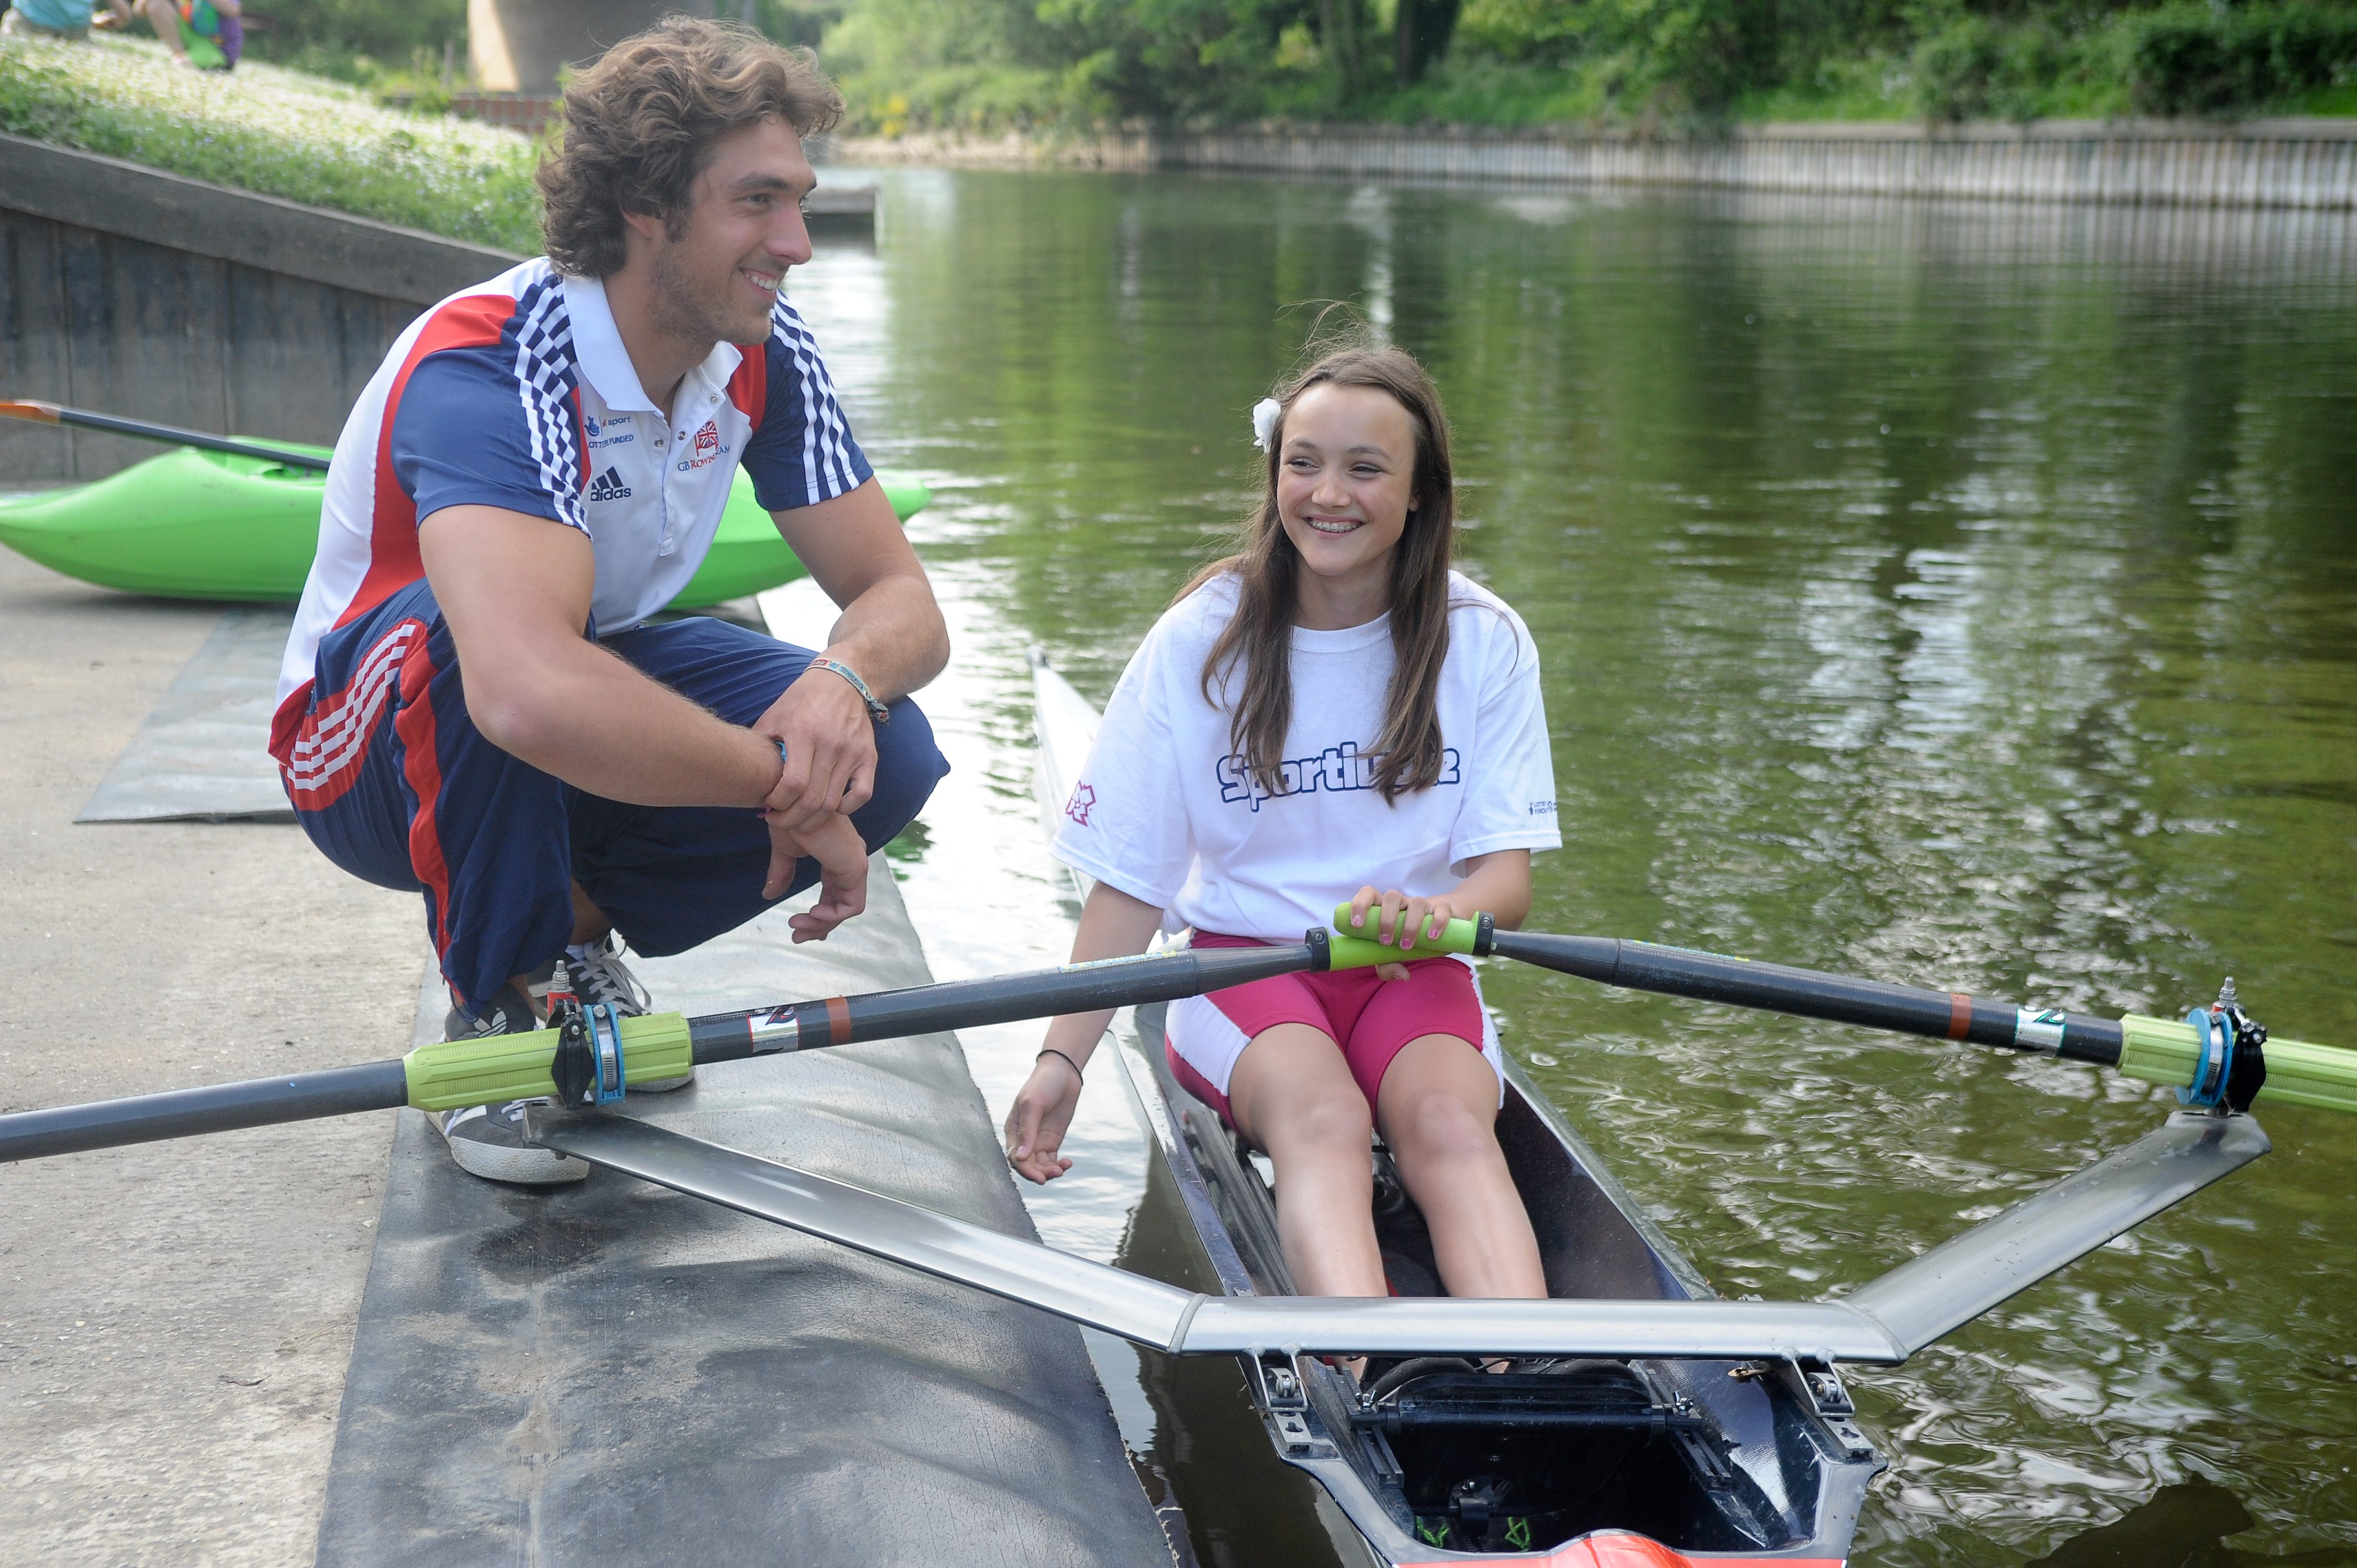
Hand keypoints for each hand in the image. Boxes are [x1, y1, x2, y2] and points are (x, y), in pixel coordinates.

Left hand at [756, 661, 878, 836]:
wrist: (842, 681)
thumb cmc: (802, 700)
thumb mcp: (774, 715)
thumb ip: (760, 745)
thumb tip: (745, 776)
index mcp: (804, 734)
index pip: (793, 785)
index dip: (778, 803)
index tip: (768, 806)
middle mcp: (831, 745)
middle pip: (812, 800)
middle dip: (791, 820)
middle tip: (780, 821)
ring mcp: (852, 752)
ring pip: (833, 803)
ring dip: (813, 820)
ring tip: (798, 820)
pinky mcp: (869, 756)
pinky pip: (862, 794)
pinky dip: (846, 808)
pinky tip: (830, 807)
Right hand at [763, 810, 868, 941]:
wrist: (789, 802)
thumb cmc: (787, 816)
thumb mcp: (785, 851)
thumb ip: (781, 874)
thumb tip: (768, 896)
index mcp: (837, 857)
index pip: (835, 895)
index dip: (819, 916)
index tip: (796, 927)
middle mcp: (850, 861)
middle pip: (841, 905)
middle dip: (819, 926)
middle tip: (796, 936)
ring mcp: (856, 863)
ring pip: (846, 909)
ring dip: (821, 923)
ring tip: (796, 926)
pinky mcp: (856, 867)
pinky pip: (852, 905)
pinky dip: (832, 916)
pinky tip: (811, 915)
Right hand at [1004, 1052, 1082, 1183]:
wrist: (1062, 1074)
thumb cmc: (1042, 1084)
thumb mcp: (1032, 1105)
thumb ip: (1027, 1131)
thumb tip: (1021, 1157)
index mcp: (1013, 1130)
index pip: (1015, 1157)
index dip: (1026, 1170)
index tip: (1040, 1177)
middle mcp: (1024, 1139)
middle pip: (1028, 1165)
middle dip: (1040, 1173)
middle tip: (1055, 1174)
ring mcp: (1038, 1141)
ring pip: (1040, 1165)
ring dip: (1050, 1171)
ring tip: (1063, 1168)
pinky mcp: (1052, 1141)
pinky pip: (1052, 1160)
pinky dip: (1058, 1165)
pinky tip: (1067, 1163)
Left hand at [1343, 885, 1468, 980]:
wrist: (1441, 927)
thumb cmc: (1408, 940)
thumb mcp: (1395, 955)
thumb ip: (1389, 966)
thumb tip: (1401, 975)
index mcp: (1384, 908)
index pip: (1369, 894)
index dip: (1360, 904)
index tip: (1357, 925)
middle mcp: (1402, 903)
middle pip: (1392, 896)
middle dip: (1386, 920)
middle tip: (1386, 942)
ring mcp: (1423, 904)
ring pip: (1416, 902)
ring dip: (1410, 925)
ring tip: (1407, 946)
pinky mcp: (1443, 908)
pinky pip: (1441, 910)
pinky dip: (1436, 922)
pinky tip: (1431, 937)